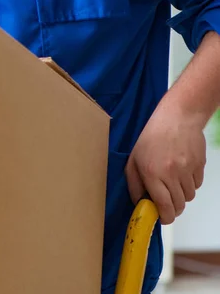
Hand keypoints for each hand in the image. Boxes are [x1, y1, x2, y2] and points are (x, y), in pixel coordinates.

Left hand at [125, 100, 205, 224]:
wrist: (177, 117)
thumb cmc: (151, 137)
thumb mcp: (134, 158)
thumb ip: (134, 183)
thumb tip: (139, 204)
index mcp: (152, 173)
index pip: (164, 207)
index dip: (164, 218)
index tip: (161, 217)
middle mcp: (171, 173)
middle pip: (178, 205)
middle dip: (172, 208)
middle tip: (165, 202)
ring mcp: (187, 170)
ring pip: (188, 197)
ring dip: (181, 194)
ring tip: (171, 179)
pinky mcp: (200, 166)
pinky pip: (197, 185)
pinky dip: (190, 183)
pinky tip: (181, 170)